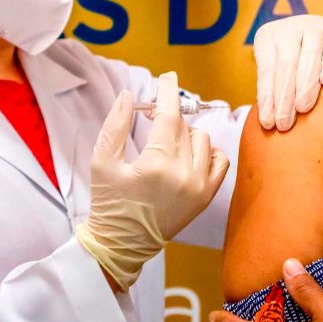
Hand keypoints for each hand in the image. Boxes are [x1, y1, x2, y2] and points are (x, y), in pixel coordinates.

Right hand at [76, 72, 229, 289]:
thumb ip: (116, 125)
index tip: (167, 77)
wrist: (123, 244)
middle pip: (184, 126)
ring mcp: (199, 186)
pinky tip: (191, 153)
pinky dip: (209, 151)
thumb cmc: (108, 202)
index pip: (168, 116)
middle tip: (152, 119)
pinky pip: (220, 161)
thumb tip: (130, 95)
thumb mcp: (102, 162)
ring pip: (202, 140)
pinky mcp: (206, 197)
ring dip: (185, 134)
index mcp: (156, 164)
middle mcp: (183, 174)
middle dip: (168, 117)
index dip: (168, 92)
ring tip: (165, 143)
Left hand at [253, 15, 322, 131]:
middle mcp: (290, 27)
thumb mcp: (273, 68)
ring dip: (306, 85)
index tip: (268, 123)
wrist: (313, 37)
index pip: (266, 70)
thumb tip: (269, 121)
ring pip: (309, 56)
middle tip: (285, 123)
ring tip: (302, 109)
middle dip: (285, 96)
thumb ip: (270, 87)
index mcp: (268, 36)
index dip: (267, 97)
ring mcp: (315, 27)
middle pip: (286, 64)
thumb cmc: (289, 62)